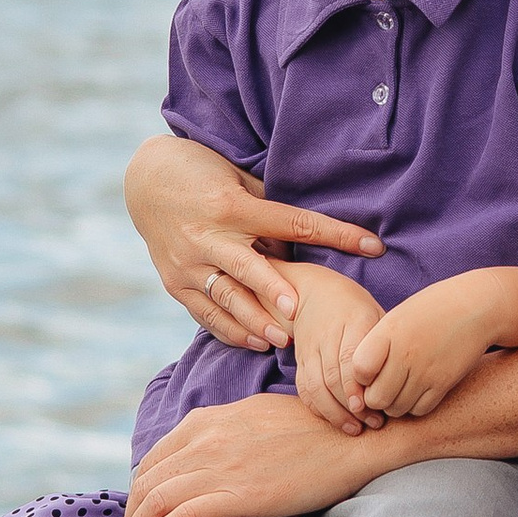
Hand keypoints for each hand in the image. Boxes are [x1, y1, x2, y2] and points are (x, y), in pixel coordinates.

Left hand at [124, 392, 385, 516]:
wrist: (352, 439)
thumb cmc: (313, 429)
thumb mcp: (257, 415)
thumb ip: (225, 430)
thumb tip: (210, 451)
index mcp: (208, 421)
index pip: (155, 459)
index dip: (140, 489)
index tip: (141, 510)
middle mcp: (207, 440)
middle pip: (149, 481)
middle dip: (133, 512)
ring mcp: (223, 467)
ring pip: (159, 499)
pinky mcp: (242, 495)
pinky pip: (184, 516)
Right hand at [125, 136, 382, 353]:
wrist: (144, 180)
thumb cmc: (204, 174)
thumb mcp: (241, 182)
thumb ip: (269, 215)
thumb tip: (303, 246)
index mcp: (233, 206)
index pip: (294, 222)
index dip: (336, 234)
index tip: (373, 245)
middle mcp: (208, 236)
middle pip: (249, 268)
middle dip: (275, 292)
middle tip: (299, 315)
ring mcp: (187, 262)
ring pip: (225, 297)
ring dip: (254, 321)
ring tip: (281, 341)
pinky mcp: (174, 281)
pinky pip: (204, 312)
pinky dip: (228, 329)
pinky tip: (253, 342)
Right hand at [284, 262, 391, 435]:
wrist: (315, 293)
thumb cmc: (356, 308)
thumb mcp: (378, 315)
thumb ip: (389, 343)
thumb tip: (406, 380)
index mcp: (352, 321)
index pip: (349, 359)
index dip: (357, 387)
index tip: (371, 407)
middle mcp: (327, 335)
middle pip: (332, 377)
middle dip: (352, 406)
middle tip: (373, 423)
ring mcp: (310, 349)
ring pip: (315, 387)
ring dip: (335, 413)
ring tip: (356, 428)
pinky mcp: (300, 360)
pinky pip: (304, 389)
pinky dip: (319, 408)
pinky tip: (337, 421)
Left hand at [347, 273, 504, 420]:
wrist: (476, 307)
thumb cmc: (431, 310)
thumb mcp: (398, 317)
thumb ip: (376, 344)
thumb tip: (358, 378)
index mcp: (388, 332)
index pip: (358, 370)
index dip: (359, 376)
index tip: (369, 371)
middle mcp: (405, 354)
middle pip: (375, 398)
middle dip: (375, 397)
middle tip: (383, 386)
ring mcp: (426, 371)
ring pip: (396, 409)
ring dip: (394, 404)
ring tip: (401, 388)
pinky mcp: (444, 383)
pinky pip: (419, 410)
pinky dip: (415, 406)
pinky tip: (418, 390)